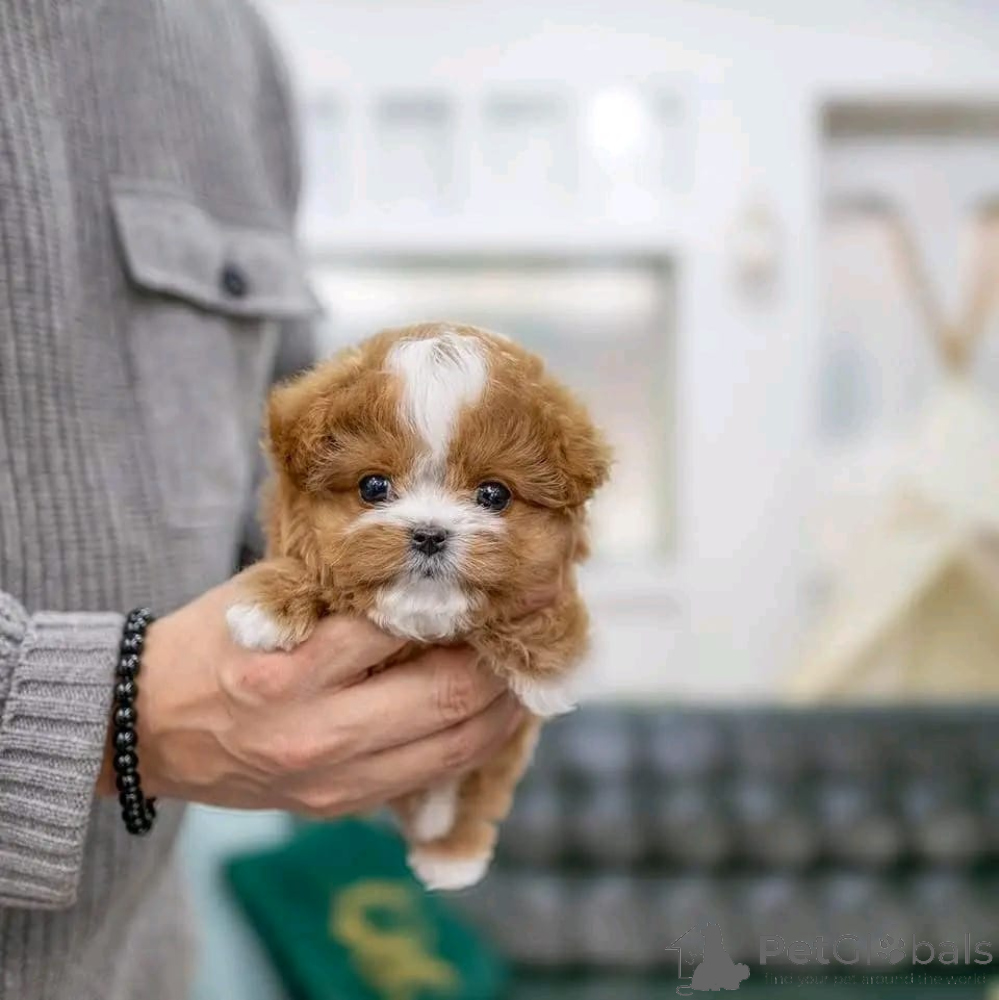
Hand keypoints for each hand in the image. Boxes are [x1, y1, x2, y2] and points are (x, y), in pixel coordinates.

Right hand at [97, 578, 523, 815]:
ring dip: (502, 711)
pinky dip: (467, 744)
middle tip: (532, 631)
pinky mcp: (335, 806)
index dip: (469, 598)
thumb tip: (433, 571)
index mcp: (292, 664)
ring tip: (527, 678)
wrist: (144, 728)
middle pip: (445, 694)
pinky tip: (487, 718)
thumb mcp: (268, 598)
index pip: (405, 623)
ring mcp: (330, 778)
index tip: (508, 580)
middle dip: (503, 662)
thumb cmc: (207, 644)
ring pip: (451, 746)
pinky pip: (425, 777)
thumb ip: (344, 588)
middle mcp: (315, 729)